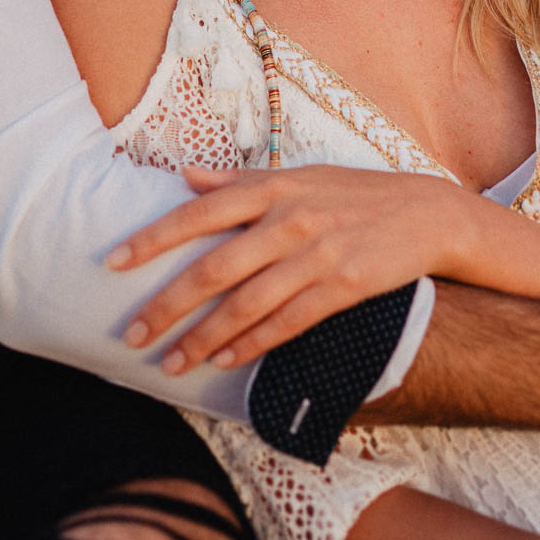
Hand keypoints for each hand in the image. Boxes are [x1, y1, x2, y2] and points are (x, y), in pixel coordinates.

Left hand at [107, 164, 470, 374]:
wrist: (427, 212)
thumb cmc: (353, 193)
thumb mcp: (298, 175)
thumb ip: (238, 179)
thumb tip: (182, 176)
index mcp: (273, 187)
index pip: (199, 213)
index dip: (153, 238)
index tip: (112, 262)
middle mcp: (290, 219)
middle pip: (214, 268)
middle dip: (168, 305)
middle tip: (131, 334)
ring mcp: (317, 255)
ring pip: (246, 304)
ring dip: (204, 338)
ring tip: (170, 364)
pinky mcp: (343, 287)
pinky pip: (287, 323)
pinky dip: (252, 344)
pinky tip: (224, 362)